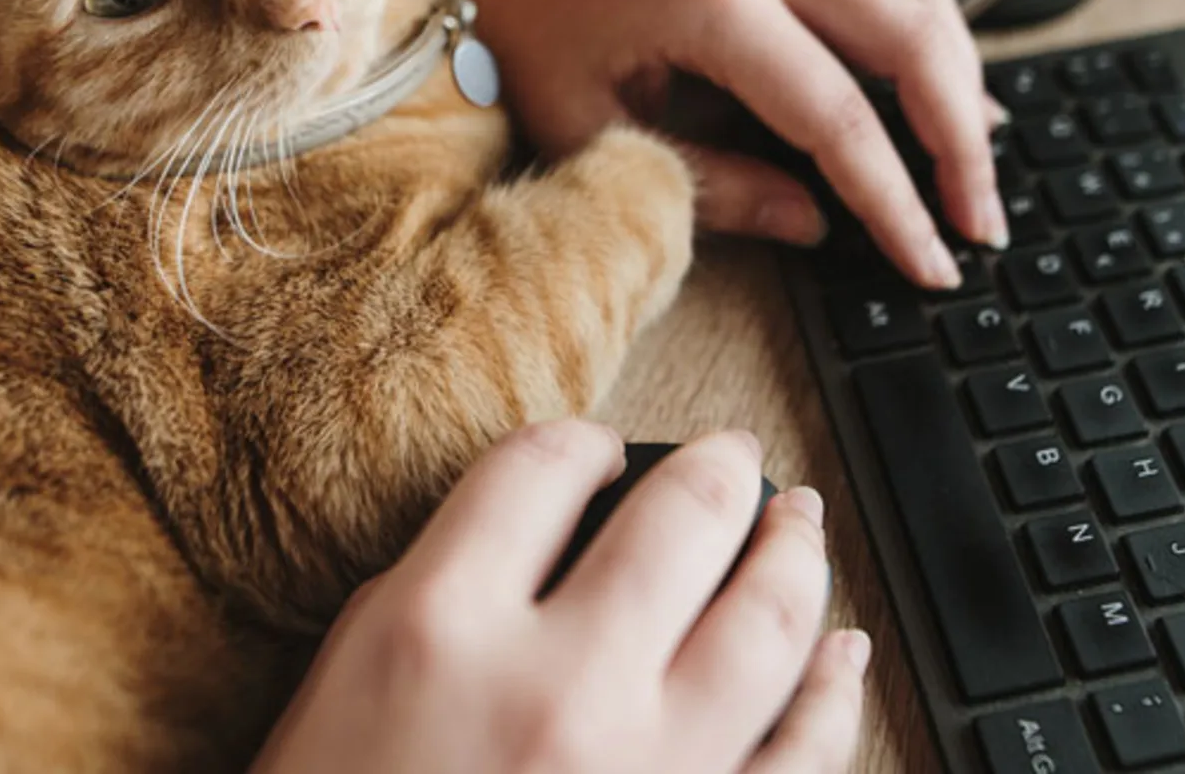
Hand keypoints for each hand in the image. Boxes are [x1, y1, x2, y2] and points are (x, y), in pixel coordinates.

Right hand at [250, 422, 868, 773]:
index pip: (539, 471)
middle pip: (680, 520)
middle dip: (719, 469)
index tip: (597, 450)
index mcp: (440, 633)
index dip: (580, 442)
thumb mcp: (342, 694)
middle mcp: (556, 690)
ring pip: (770, 624)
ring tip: (801, 523)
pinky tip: (842, 655)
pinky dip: (832, 697)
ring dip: (797, 557)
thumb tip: (549, 535)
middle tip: (734, 457)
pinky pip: (800, 759)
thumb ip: (445, 600)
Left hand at [428, 0, 1003, 288]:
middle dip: (960, 143)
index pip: (840, 115)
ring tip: (977, 175)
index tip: (930, 262)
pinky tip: (953, 99)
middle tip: (978, 226)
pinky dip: (935, 42)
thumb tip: (815, 225)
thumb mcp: (598, 139)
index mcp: (709, 4)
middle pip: (912, 40)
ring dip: (964, 85)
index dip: (896, 201)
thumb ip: (713, 187)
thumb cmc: (525, 44)